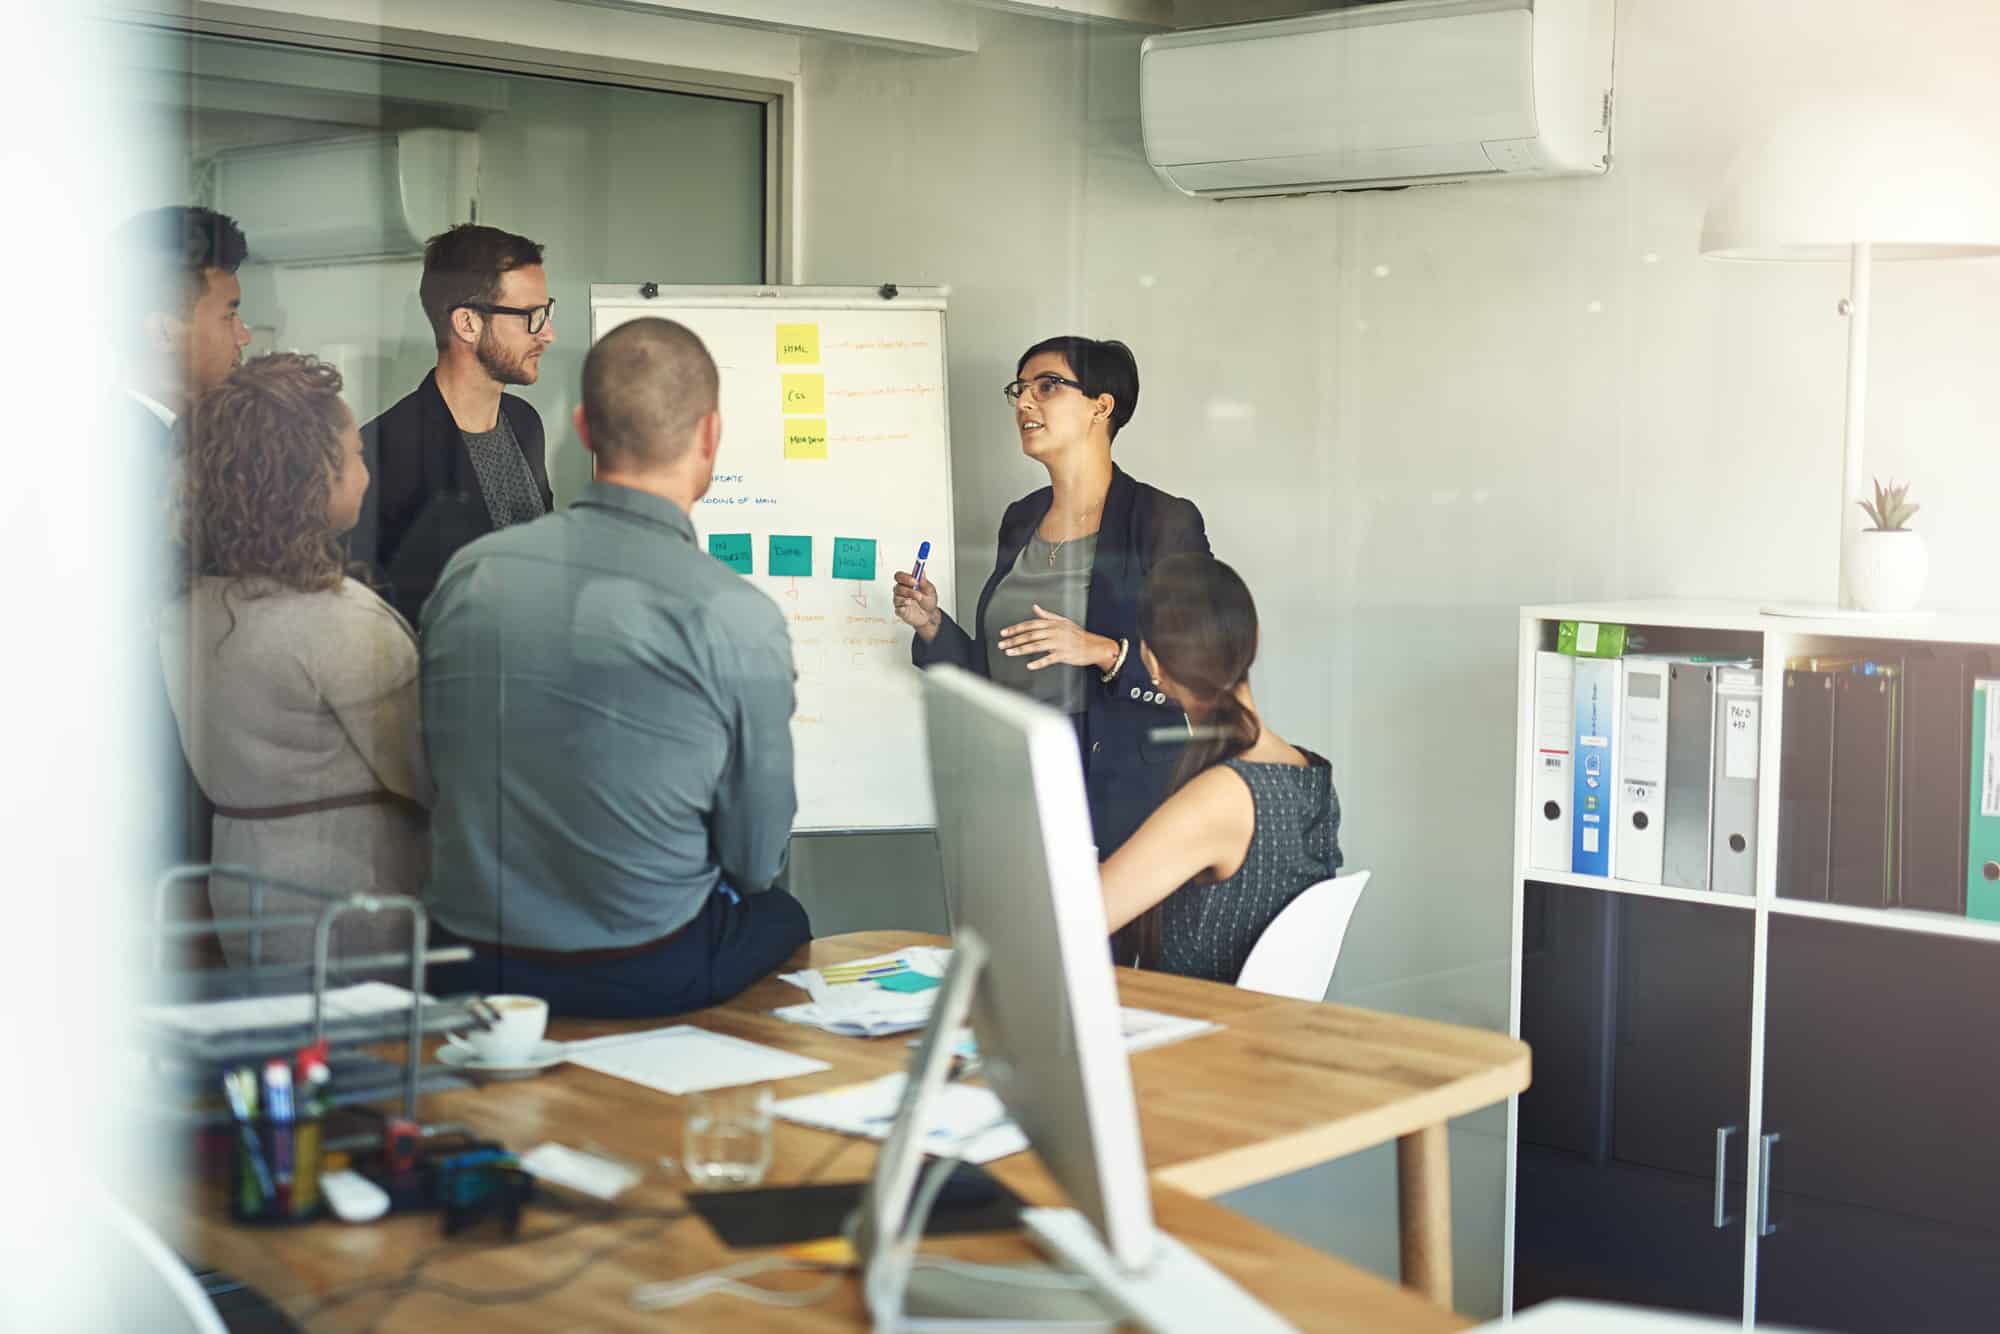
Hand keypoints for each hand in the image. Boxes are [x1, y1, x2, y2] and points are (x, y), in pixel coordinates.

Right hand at [893, 570, 941, 641]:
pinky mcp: (900, 611)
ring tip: (918, 599)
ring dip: (908, 598)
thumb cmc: (928, 601)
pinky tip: (908, 606)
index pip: (899, 576)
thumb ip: (924, 582)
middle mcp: (902, 591)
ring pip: (897, 597)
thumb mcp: (930, 591)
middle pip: (897, 587)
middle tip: (918, 593)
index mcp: (907, 583)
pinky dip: (902, 607)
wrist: (930, 615)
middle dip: (908, 590)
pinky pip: (897, 609)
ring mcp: (900, 601)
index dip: (905, 577)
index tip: (915, 581)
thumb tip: (921, 572)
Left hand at [998, 605, 1115, 672]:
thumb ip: (1047, 615)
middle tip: (1002, 644)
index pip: (1030, 624)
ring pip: (1036, 646)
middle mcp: (1054, 632)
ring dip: (1021, 650)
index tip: (1004, 632)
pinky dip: (1039, 662)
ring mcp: (1059, 644)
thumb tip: (1035, 608)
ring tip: (1009, 652)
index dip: (1016, 628)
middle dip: (1014, 639)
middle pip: (1030, 635)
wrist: (1094, 646)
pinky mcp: (1063, 655)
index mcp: (1053, 624)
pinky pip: (1049, 659)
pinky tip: (1029, 665)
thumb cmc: (1078, 635)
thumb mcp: (1063, 621)